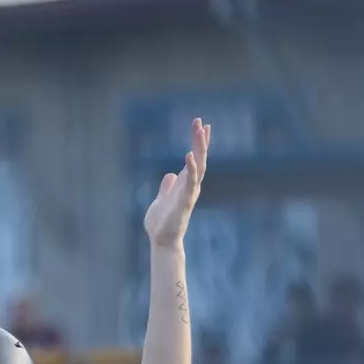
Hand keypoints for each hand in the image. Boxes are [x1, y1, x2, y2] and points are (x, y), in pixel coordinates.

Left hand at [142, 117, 209, 247]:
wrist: (161, 241)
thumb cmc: (161, 223)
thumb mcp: (161, 199)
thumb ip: (167, 187)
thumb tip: (170, 175)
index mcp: (185, 184)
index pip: (195, 159)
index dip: (198, 143)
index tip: (202, 125)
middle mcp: (190, 186)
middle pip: (199, 159)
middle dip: (200, 141)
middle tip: (201, 122)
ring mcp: (189, 194)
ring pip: (198, 168)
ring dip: (199, 150)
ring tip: (200, 132)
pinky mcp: (184, 203)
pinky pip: (190, 183)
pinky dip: (191, 170)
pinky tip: (189, 156)